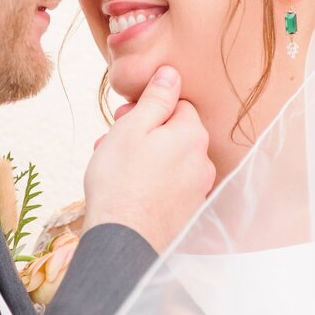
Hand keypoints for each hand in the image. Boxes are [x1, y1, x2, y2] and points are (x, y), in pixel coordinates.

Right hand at [84, 66, 214, 251]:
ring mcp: (197, 190)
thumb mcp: (133, 127)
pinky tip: (125, 189)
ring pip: (168, 160)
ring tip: (111, 168)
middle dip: (143, 133)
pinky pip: (168, 185)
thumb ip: (156, 98)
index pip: (177, 105)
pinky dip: (149, 182)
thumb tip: (171, 74)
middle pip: (173, 134)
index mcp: (192, 135)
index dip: (148, 108)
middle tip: (112, 142)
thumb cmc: (121, 182)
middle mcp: (203, 162)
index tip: (123, 117)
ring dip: (142, 158)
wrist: (123, 240)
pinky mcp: (186, 212)